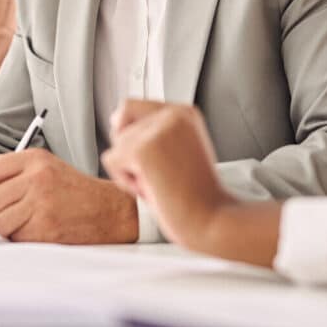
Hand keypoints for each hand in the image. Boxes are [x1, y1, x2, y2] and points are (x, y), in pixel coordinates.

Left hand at [0, 148, 137, 242]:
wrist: (111, 210)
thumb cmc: (77, 192)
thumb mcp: (48, 168)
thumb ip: (17, 174)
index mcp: (35, 159)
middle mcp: (37, 177)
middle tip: (1, 221)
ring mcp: (41, 202)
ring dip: (5, 229)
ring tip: (22, 226)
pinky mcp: (46, 226)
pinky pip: (15, 237)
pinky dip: (20, 239)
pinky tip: (36, 232)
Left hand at [101, 100, 231, 250]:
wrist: (215, 220)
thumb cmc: (197, 195)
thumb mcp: (180, 149)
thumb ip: (154, 131)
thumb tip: (116, 120)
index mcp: (184, 112)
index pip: (131, 107)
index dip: (132, 134)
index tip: (155, 158)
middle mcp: (172, 114)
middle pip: (120, 125)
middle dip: (131, 154)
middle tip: (163, 173)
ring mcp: (158, 129)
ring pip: (116, 144)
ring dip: (131, 170)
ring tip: (162, 183)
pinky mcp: (144, 149)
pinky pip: (111, 160)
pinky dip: (126, 181)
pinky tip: (154, 188)